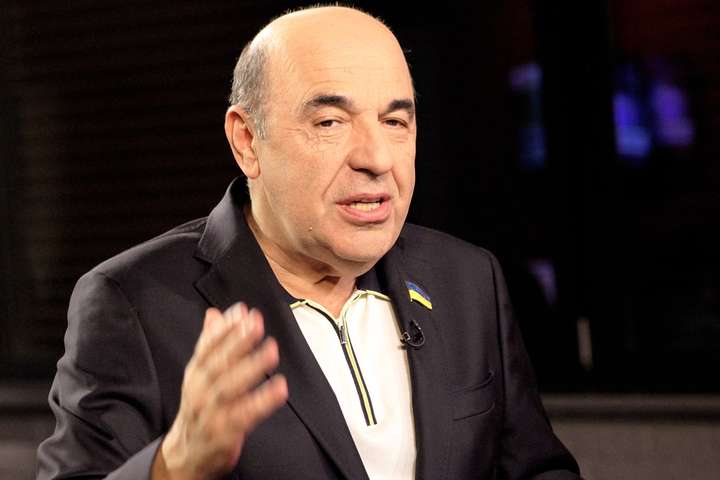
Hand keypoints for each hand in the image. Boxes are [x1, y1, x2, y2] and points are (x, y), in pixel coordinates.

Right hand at [153, 303, 287, 479]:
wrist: (186, 454)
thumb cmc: (200, 407)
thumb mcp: (200, 374)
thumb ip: (209, 343)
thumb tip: (214, 313)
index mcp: (196, 372)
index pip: (208, 346)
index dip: (225, 328)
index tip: (242, 311)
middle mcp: (200, 390)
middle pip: (219, 363)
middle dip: (237, 341)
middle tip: (256, 323)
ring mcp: (211, 411)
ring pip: (230, 387)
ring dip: (251, 367)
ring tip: (271, 349)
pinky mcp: (224, 432)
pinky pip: (245, 415)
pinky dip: (263, 401)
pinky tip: (280, 387)